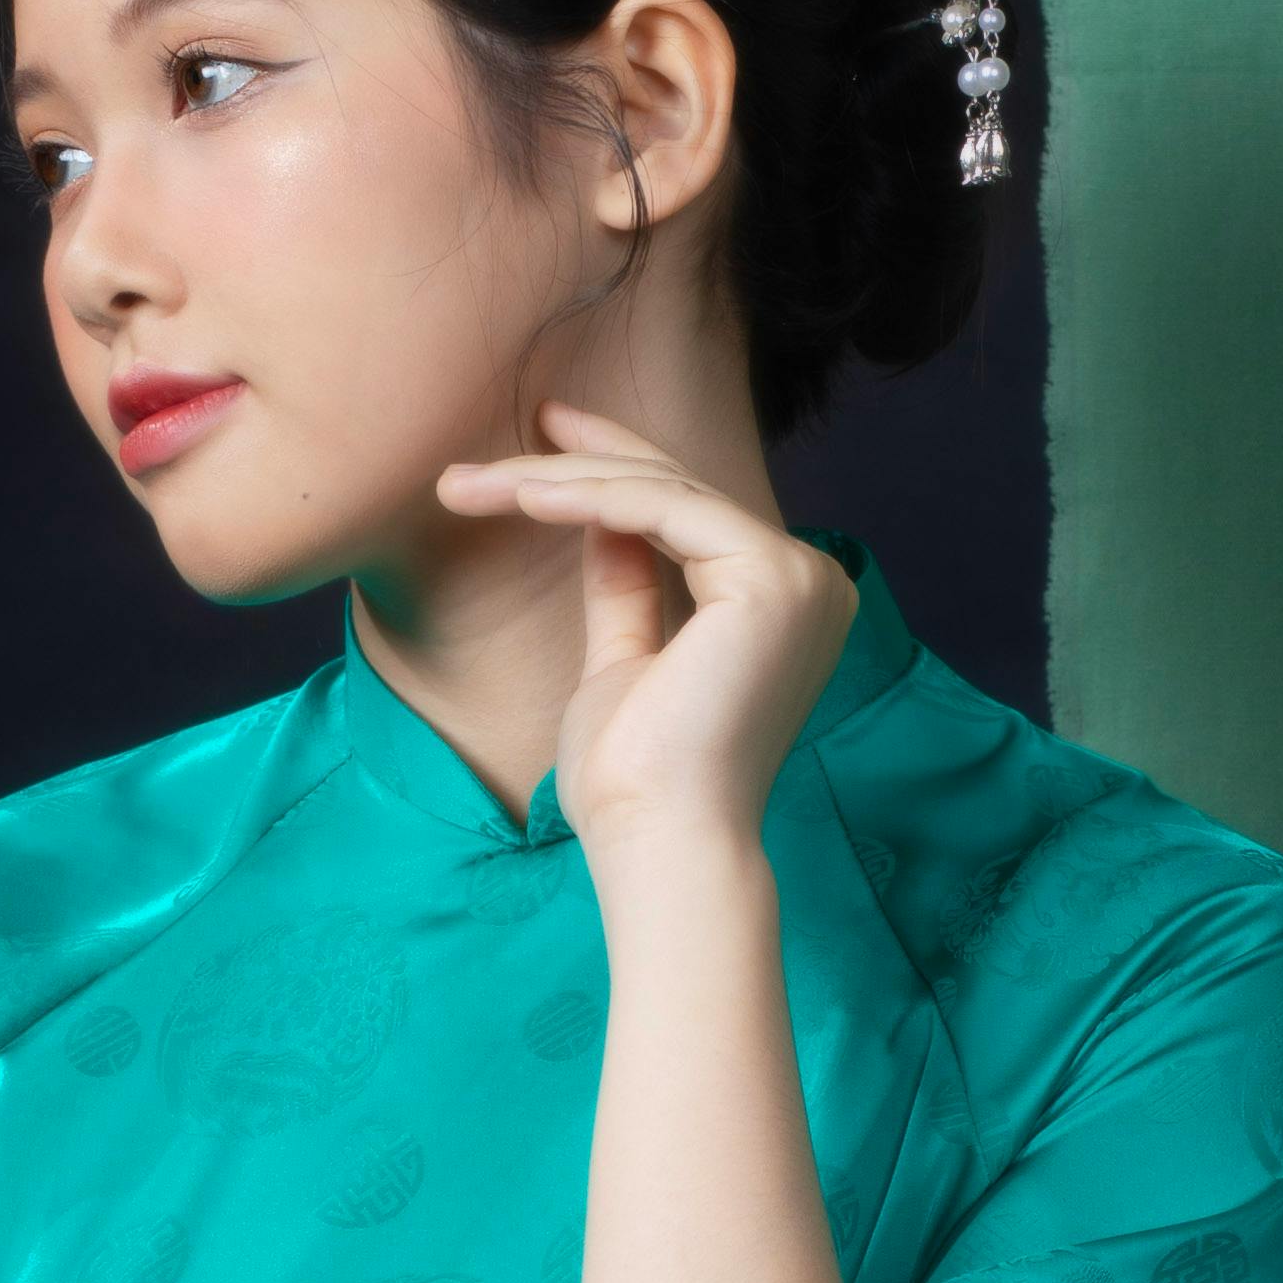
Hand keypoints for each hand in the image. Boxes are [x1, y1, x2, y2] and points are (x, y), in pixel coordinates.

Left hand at [433, 405, 855, 876]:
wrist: (659, 843)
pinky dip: (588, 497)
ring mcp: (800, 578)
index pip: (688, 509)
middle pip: (674, 490)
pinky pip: (663, 510)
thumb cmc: (637, 781)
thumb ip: (626, 582)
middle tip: (483, 456)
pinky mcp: (772, 579)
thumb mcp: (623, 658)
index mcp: (783, 603)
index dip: (610, 464)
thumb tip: (602, 513)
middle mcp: (810, 583)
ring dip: (559, 479)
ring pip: (662, 490)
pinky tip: (523, 495)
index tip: (539, 438)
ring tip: (473, 485)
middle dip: (573, 461)